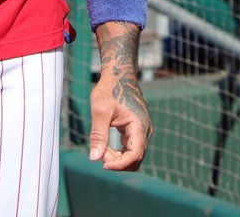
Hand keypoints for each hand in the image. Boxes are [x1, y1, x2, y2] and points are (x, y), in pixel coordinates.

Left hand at [89, 23, 151, 170]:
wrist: (119, 74)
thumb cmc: (110, 89)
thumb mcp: (100, 111)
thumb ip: (98, 135)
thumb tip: (94, 158)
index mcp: (139, 125)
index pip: (135, 156)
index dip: (119, 165)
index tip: (102, 163)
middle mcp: (145, 130)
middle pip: (136, 159)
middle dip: (117, 162)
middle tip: (99, 152)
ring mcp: (142, 130)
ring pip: (133, 155)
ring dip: (117, 158)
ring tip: (101, 147)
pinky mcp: (137, 130)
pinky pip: (131, 148)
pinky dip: (118, 152)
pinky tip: (106, 145)